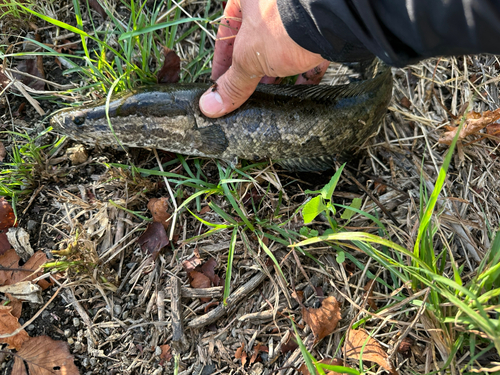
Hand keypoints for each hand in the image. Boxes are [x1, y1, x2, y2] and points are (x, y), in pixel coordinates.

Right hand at [199, 0, 325, 117]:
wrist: (331, 20)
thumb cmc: (283, 26)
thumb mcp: (249, 57)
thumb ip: (232, 82)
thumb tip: (210, 105)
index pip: (226, 31)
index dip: (221, 60)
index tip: (219, 83)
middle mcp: (273, 5)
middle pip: (256, 43)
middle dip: (251, 71)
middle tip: (246, 94)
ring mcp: (298, 17)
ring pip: (282, 50)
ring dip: (276, 74)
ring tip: (270, 97)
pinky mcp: (321, 31)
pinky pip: (309, 55)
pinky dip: (303, 74)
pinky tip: (299, 91)